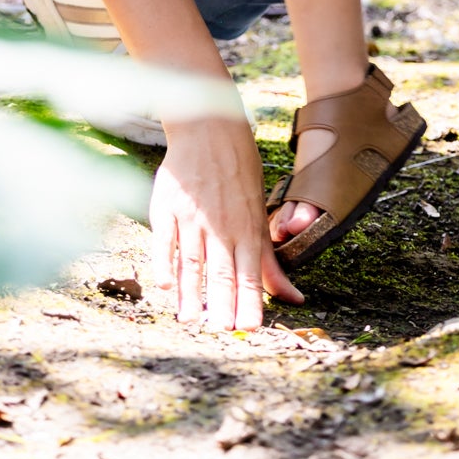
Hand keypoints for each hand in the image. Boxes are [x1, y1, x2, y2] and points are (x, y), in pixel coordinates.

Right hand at [148, 114, 302, 330]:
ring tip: (191, 320)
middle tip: (222, 331)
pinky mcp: (166, 206)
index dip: (249, 300)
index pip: (250, 271)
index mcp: (247, 226)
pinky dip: (164, 261)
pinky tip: (164, 284)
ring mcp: (192, 215)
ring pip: (193, 259)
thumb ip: (270, 261)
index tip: (248, 328)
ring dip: (191, 292)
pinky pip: (164, 238)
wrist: (209, 128)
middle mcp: (221, 223)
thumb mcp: (260, 214)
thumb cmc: (239, 173)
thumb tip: (294, 298)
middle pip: (222, 270)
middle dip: (223, 303)